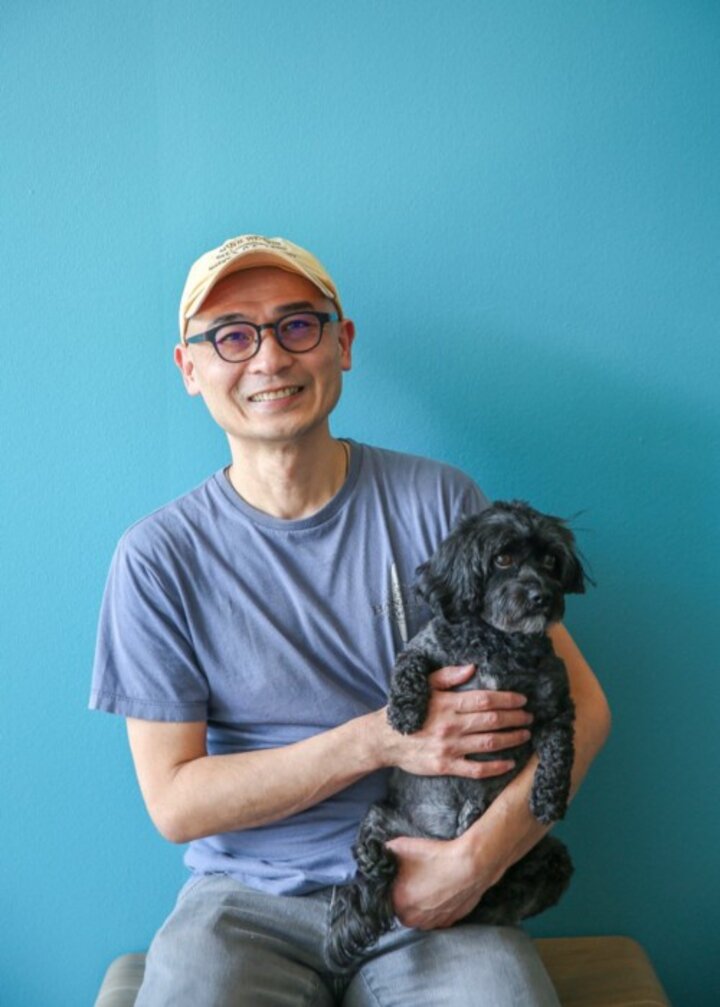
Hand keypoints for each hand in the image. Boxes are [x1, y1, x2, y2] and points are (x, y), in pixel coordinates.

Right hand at [380, 664, 531, 778]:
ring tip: (525, 734)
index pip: (484, 699)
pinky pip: (476, 768)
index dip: (507, 699)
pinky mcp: (446, 765)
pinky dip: (496, 766)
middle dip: (515, 718)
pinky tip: (509, 763)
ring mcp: (449, 747)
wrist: (384, 739)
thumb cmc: (408, 710)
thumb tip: (472, 668)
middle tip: (530, 716)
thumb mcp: (424, 686)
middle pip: (491, 720)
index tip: (522, 700)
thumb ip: (448, 676)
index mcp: (447, 703)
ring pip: (488, 743)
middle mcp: (450, 725)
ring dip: (511, 738)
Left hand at [385, 833, 491, 929]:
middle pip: (402, 909)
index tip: (399, 876)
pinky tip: (441, 891)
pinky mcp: (449, 922)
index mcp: (399, 903)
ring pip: (419, 915)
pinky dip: (436, 907)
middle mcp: (414, 919)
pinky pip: (436, 917)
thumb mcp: (402, 846)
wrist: (469, 865)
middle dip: (405, 897)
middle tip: (414, 879)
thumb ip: (385, 852)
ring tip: (429, 884)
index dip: (391, 886)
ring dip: (421, 904)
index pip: (386, 899)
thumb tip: (378, 855)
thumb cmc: (435, 856)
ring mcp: (433, 923)